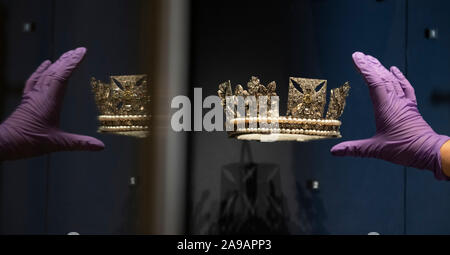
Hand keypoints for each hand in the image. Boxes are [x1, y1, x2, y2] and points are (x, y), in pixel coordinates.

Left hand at [0, 47, 103, 160]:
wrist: (4, 143)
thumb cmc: (28, 142)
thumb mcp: (57, 143)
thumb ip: (80, 143)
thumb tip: (100, 146)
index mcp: (49, 101)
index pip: (62, 76)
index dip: (73, 63)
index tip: (82, 52)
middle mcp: (41, 94)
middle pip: (55, 71)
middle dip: (68, 59)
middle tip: (79, 50)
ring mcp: (32, 96)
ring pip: (46, 73)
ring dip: (58, 63)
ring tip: (67, 54)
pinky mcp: (27, 100)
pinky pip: (35, 79)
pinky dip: (41, 70)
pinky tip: (45, 64)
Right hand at [331, 52, 449, 179]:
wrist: (428, 151)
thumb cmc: (404, 149)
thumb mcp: (375, 149)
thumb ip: (354, 149)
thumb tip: (334, 151)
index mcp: (385, 107)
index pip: (373, 81)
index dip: (364, 68)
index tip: (356, 57)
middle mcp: (395, 101)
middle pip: (382, 77)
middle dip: (371, 65)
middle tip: (361, 55)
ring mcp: (404, 103)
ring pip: (392, 80)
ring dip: (382, 69)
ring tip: (373, 60)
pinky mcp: (411, 107)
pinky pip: (405, 87)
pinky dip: (399, 77)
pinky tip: (395, 71)